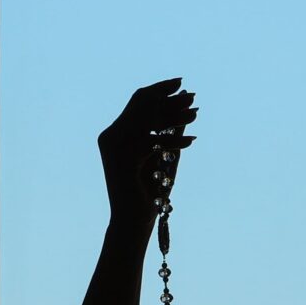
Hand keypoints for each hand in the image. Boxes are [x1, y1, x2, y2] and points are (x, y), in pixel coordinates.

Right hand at [98, 78, 198, 229]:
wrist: (131, 221)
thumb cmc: (146, 193)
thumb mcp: (163, 157)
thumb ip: (171, 133)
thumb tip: (186, 110)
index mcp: (115, 134)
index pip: (137, 101)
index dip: (159, 89)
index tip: (181, 83)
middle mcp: (110, 136)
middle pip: (142, 105)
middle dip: (169, 100)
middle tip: (193, 97)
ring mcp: (113, 147)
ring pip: (147, 121)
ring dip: (174, 117)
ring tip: (195, 115)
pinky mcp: (122, 159)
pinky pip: (152, 142)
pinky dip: (173, 141)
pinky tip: (191, 141)